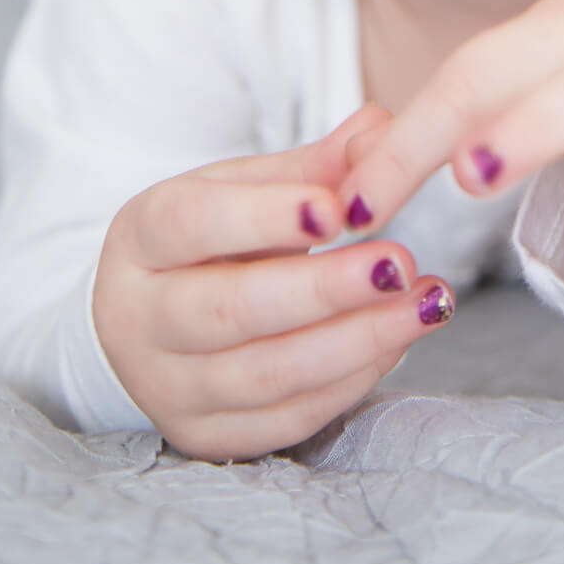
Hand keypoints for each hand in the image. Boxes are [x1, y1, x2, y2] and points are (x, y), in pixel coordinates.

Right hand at [92, 104, 455, 461]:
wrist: (145, 320)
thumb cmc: (208, 240)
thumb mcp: (243, 188)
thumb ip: (313, 166)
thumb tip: (383, 128)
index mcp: (141, 235)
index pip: (195, 225)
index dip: (266, 218)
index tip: (339, 210)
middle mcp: (138, 318)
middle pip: (231, 310)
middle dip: (326, 290)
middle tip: (402, 264)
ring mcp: (165, 387)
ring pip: (266, 374)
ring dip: (357, 340)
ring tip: (425, 303)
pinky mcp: (202, 436)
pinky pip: (285, 419)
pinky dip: (350, 381)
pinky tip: (396, 341)